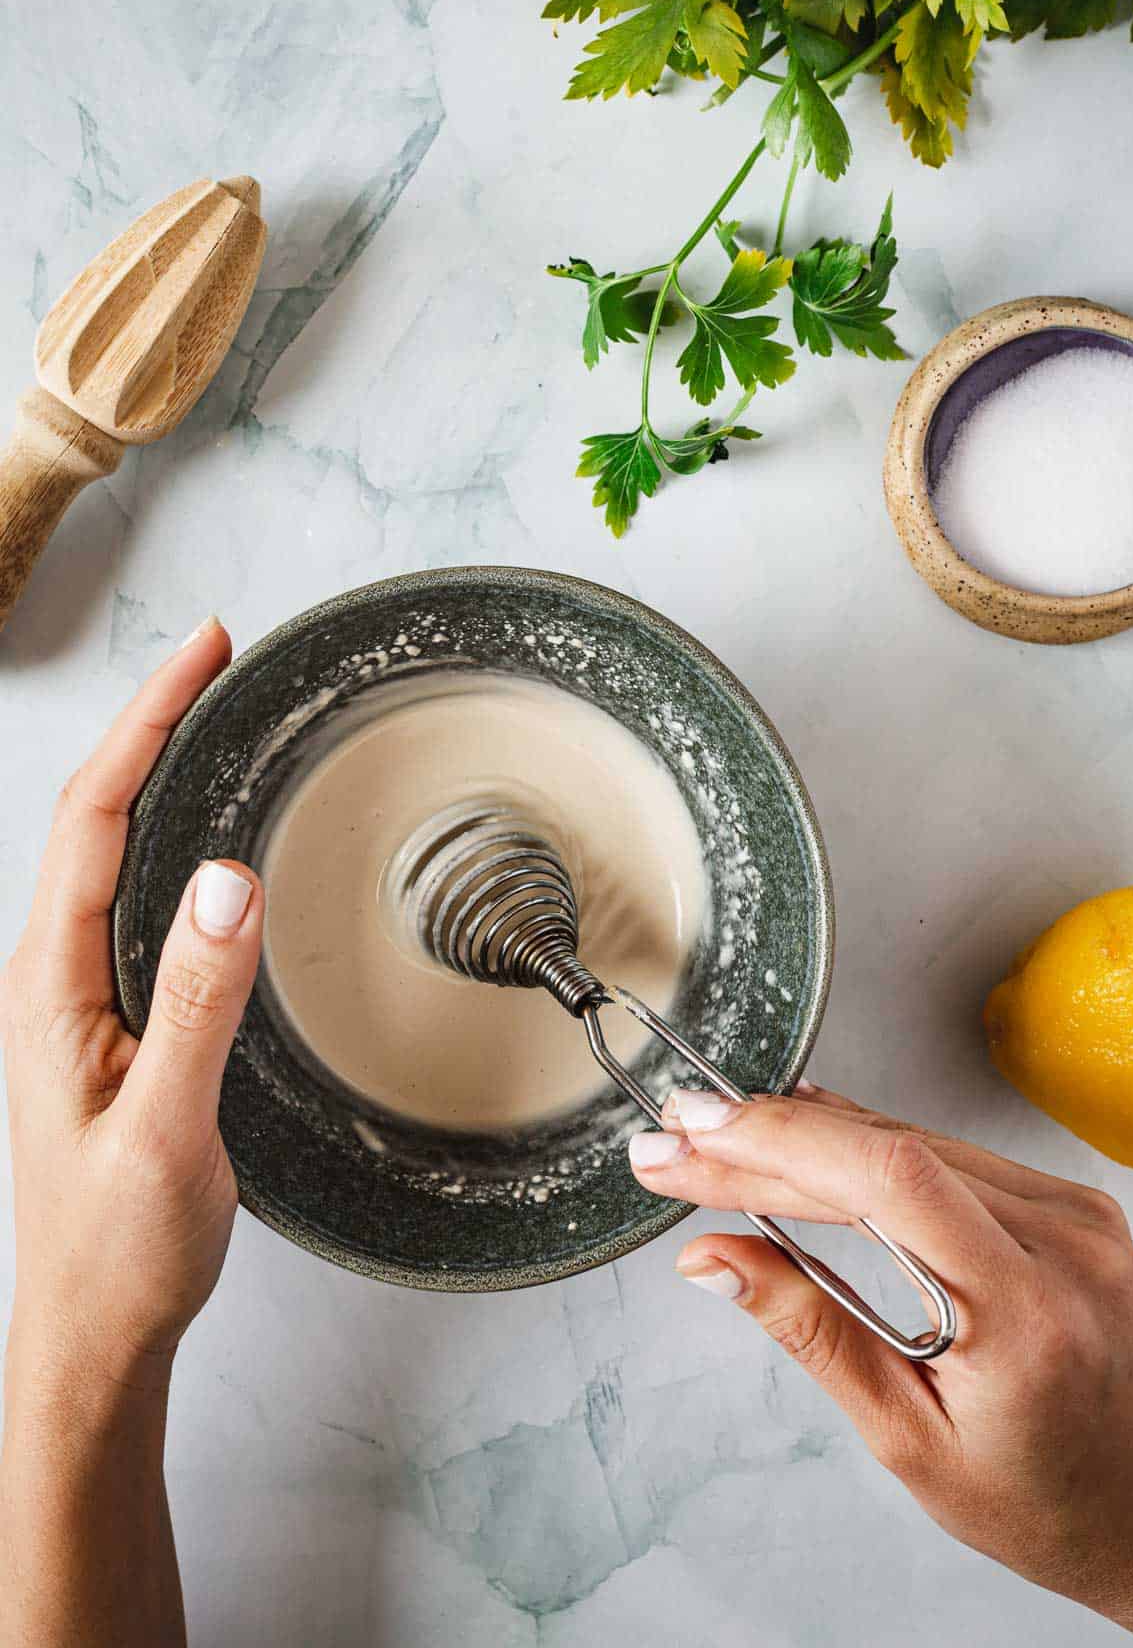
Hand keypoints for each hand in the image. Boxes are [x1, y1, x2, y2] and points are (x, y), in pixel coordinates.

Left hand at [2, 617, 263, 1393]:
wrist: (95, 1332)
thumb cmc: (119, 1245)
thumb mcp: (167, 1126)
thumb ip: (197, 1003)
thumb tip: (230, 880)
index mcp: (49, 985)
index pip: (94, 819)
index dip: (146, 724)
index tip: (202, 655)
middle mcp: (52, 977)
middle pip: (96, 815)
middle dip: (151, 723)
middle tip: (215, 657)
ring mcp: (77, 999)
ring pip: (113, 854)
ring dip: (159, 774)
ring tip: (211, 715)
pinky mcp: (111, 1022)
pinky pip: (136, 902)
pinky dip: (173, 841)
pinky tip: (208, 838)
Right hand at [629, 1083, 1132, 1643]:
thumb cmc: (1046, 1503)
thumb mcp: (909, 1439)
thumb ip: (810, 1332)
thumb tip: (712, 1258)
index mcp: (1025, 1312)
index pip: (889, 1178)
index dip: (779, 1141)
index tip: (692, 1138)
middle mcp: (1062, 1242)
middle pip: (888, 1149)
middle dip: (766, 1140)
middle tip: (676, 1139)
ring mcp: (1075, 1214)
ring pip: (914, 1141)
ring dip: (806, 1138)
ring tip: (714, 1137)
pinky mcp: (1072, 1205)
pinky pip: (950, 1154)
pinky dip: (868, 1148)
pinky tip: (808, 1133)